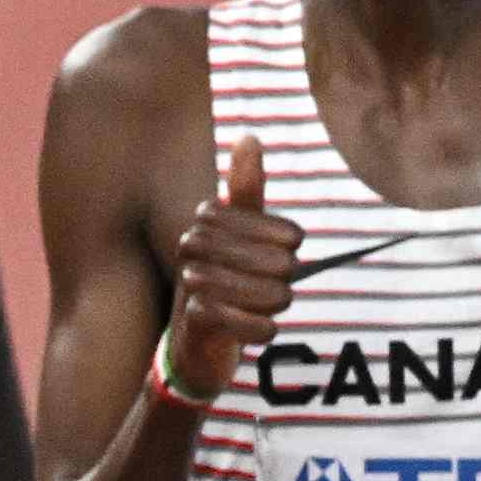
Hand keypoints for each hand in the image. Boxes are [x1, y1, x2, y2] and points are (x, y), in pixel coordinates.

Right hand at [163, 136, 301, 401]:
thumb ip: (246, 190)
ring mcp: (190, 281)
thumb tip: (248, 136)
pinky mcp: (193, 320)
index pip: (269, 224)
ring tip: (268, 309)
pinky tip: (262, 330)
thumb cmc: (224, 281)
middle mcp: (192, 245)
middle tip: (277, 287)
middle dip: (284, 278)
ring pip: (264, 292)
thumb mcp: (239, 234)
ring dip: (275, 305)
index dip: (287, 240)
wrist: (195, 343)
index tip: (290, 247)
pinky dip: (260, 329)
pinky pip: (245, 321)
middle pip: (275, 261)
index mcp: (207, 220)